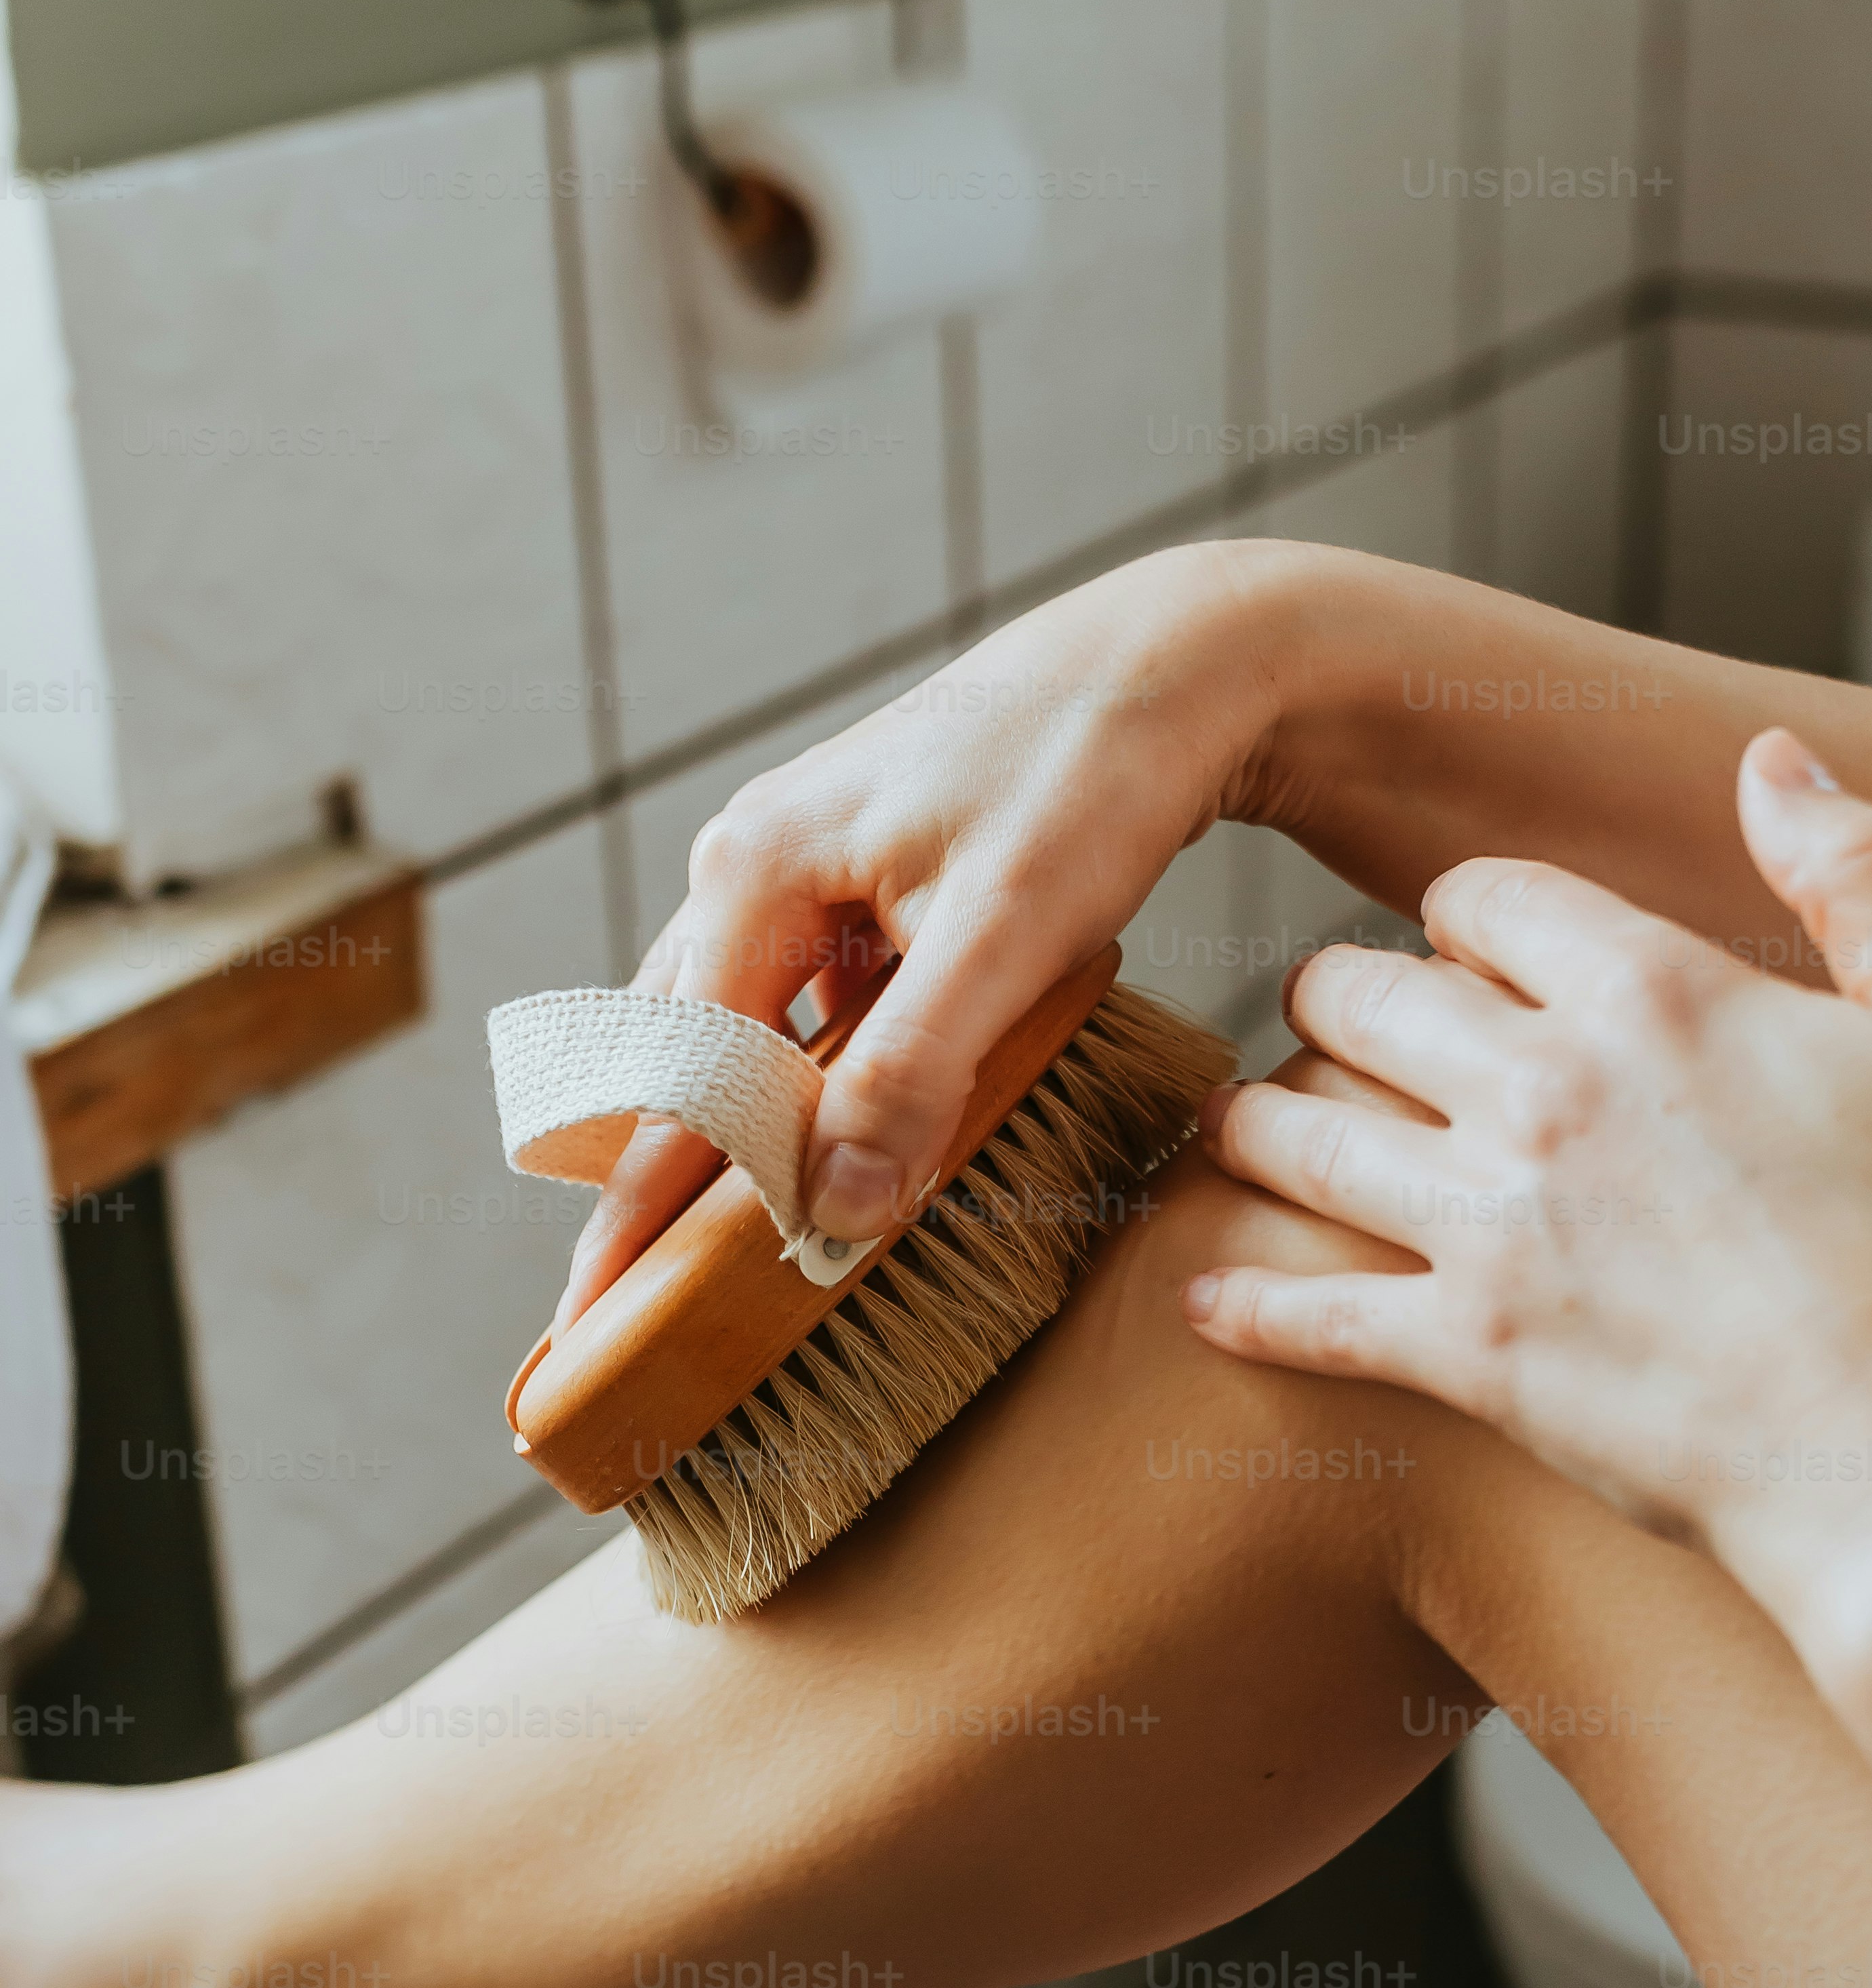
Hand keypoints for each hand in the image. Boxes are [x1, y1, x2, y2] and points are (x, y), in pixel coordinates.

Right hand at [553, 543, 1286, 1327]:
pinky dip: (802, 1092)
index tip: (584, 1325)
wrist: (1170, 663)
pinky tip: (825, 1152)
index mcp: (753, 873)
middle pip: (673, 1064)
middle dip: (650, 1191)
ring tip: (699, 1263)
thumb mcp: (1006, 934)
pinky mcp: (857, 890)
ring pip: (735, 1039)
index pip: (667, 1084)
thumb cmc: (1089, 772)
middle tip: (619, 1317)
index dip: (628, 1216)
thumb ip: (912, 1071)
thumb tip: (827, 1210)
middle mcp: (749, 869)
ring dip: (729, 1145)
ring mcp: (799, 876)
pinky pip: (799, 1015)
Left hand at [1182, 729, 1871, 1667]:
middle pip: (1361, 997)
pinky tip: (1200, 1300)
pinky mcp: (1469, 1358)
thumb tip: (1774, 758)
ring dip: (1253, 1122)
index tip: (1461, 940)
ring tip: (1233, 1123)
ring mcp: (1493, 1227)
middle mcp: (1548, 1092)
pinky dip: (1243, 1306)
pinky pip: (1310, 1316)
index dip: (1462, 910)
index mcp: (1659, 991)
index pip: (1484, 895)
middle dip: (1332, 998)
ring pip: (1300, 1135)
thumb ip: (1866, 872)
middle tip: (1325, 1021)